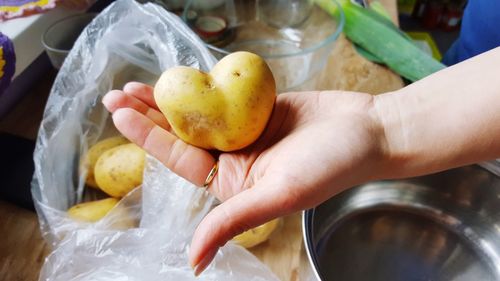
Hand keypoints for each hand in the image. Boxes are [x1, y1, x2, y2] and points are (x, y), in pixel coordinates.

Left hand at [102, 82, 387, 274]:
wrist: (367, 132)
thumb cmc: (329, 167)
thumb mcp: (278, 197)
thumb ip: (232, 222)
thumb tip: (193, 262)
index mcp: (231, 183)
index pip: (180, 159)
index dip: (148, 138)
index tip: (121, 115)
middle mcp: (233, 159)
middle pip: (182, 134)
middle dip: (149, 115)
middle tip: (117, 94)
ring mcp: (244, 132)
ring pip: (198, 113)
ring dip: (170, 97)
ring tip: (137, 83)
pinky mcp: (258, 109)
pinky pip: (224, 95)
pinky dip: (203, 85)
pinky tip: (182, 74)